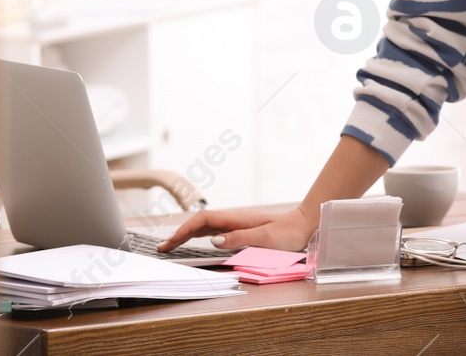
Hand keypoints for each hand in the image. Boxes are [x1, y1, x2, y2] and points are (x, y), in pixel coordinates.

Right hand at [157, 205, 315, 252]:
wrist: (303, 225)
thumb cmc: (287, 233)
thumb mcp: (264, 238)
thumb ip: (239, 238)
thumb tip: (214, 240)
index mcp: (236, 219)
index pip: (202, 221)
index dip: (184, 230)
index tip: (170, 242)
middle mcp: (233, 219)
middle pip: (199, 223)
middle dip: (179, 233)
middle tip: (162, 247)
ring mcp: (236, 223)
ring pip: (205, 226)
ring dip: (187, 234)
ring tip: (171, 245)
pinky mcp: (241, 229)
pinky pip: (214, 230)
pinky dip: (200, 235)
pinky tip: (195, 240)